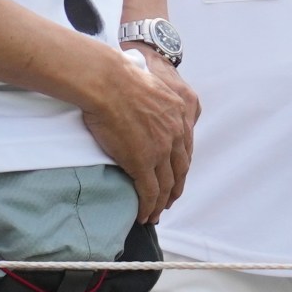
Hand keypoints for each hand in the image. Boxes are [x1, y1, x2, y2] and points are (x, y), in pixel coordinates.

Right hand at [77, 46, 197, 222]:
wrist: (107, 81)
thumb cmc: (116, 76)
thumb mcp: (146, 82)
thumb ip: (150, 98)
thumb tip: (137, 102)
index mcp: (177, 114)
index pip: (184, 148)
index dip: (180, 166)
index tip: (175, 176)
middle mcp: (174, 134)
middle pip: (180, 170)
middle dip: (175, 188)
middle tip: (169, 200)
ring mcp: (160, 150)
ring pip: (167, 185)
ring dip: (162, 203)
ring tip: (155, 214)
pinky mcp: (142, 162)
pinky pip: (149, 192)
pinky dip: (149, 207)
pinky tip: (145, 215)